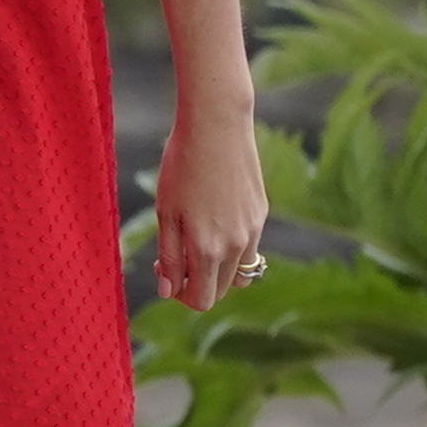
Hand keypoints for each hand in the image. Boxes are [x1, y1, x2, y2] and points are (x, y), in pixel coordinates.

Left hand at [153, 100, 270, 309]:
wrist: (217, 127)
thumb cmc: (181, 166)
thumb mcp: (165, 213)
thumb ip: (170, 256)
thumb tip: (168, 291)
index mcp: (209, 249)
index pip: (201, 299)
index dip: (181, 294)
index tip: (167, 273)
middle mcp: (237, 245)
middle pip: (220, 290)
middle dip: (196, 283)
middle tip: (175, 256)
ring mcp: (253, 230)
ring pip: (237, 271)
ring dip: (215, 267)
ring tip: (194, 239)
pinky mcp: (261, 214)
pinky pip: (248, 247)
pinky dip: (230, 247)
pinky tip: (212, 218)